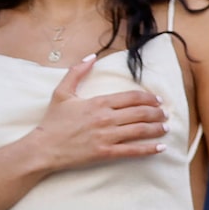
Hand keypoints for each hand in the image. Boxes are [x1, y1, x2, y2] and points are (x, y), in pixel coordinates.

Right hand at [27, 55, 167, 173]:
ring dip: (157, 128)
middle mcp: (106, 118)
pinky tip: (160, 147)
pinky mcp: (105, 152)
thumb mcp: (61, 93)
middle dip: (157, 113)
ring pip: (140, 130)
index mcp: (99, 102)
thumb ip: (76, 72)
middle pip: (141, 113)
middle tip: (164, 114)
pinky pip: (133, 150)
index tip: (157, 100)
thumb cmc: (52, 122)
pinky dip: (149, 149)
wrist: (43, 149)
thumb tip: (91, 57)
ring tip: (165, 128)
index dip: (149, 98)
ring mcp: (107, 136)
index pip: (132, 97)